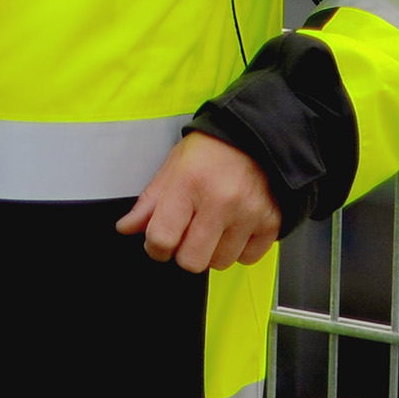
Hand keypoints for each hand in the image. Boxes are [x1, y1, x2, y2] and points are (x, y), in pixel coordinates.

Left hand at [115, 132, 280, 272]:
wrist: (258, 134)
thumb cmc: (213, 148)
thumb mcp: (174, 164)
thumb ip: (150, 201)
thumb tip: (127, 228)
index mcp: (189, 183)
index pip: (162, 238)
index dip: (154, 247)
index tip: (158, 241)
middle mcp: (220, 201)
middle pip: (191, 261)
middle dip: (184, 252)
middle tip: (187, 233)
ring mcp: (248, 214)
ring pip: (220, 263)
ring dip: (212, 251)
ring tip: (214, 225)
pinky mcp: (271, 223)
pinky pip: (247, 258)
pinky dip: (239, 249)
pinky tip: (235, 227)